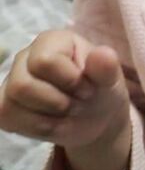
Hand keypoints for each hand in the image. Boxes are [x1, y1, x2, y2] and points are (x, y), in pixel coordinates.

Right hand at [0, 29, 131, 150]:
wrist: (95, 115)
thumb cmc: (99, 88)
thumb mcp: (110, 80)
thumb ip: (106, 67)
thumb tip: (103, 54)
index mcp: (52, 41)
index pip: (44, 62)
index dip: (69, 82)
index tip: (89, 89)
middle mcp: (25, 57)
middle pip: (22, 85)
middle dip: (57, 103)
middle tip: (78, 104)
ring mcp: (12, 80)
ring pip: (10, 105)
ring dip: (47, 117)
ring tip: (67, 112)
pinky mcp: (5, 104)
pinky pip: (6, 118)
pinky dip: (35, 128)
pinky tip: (53, 122)